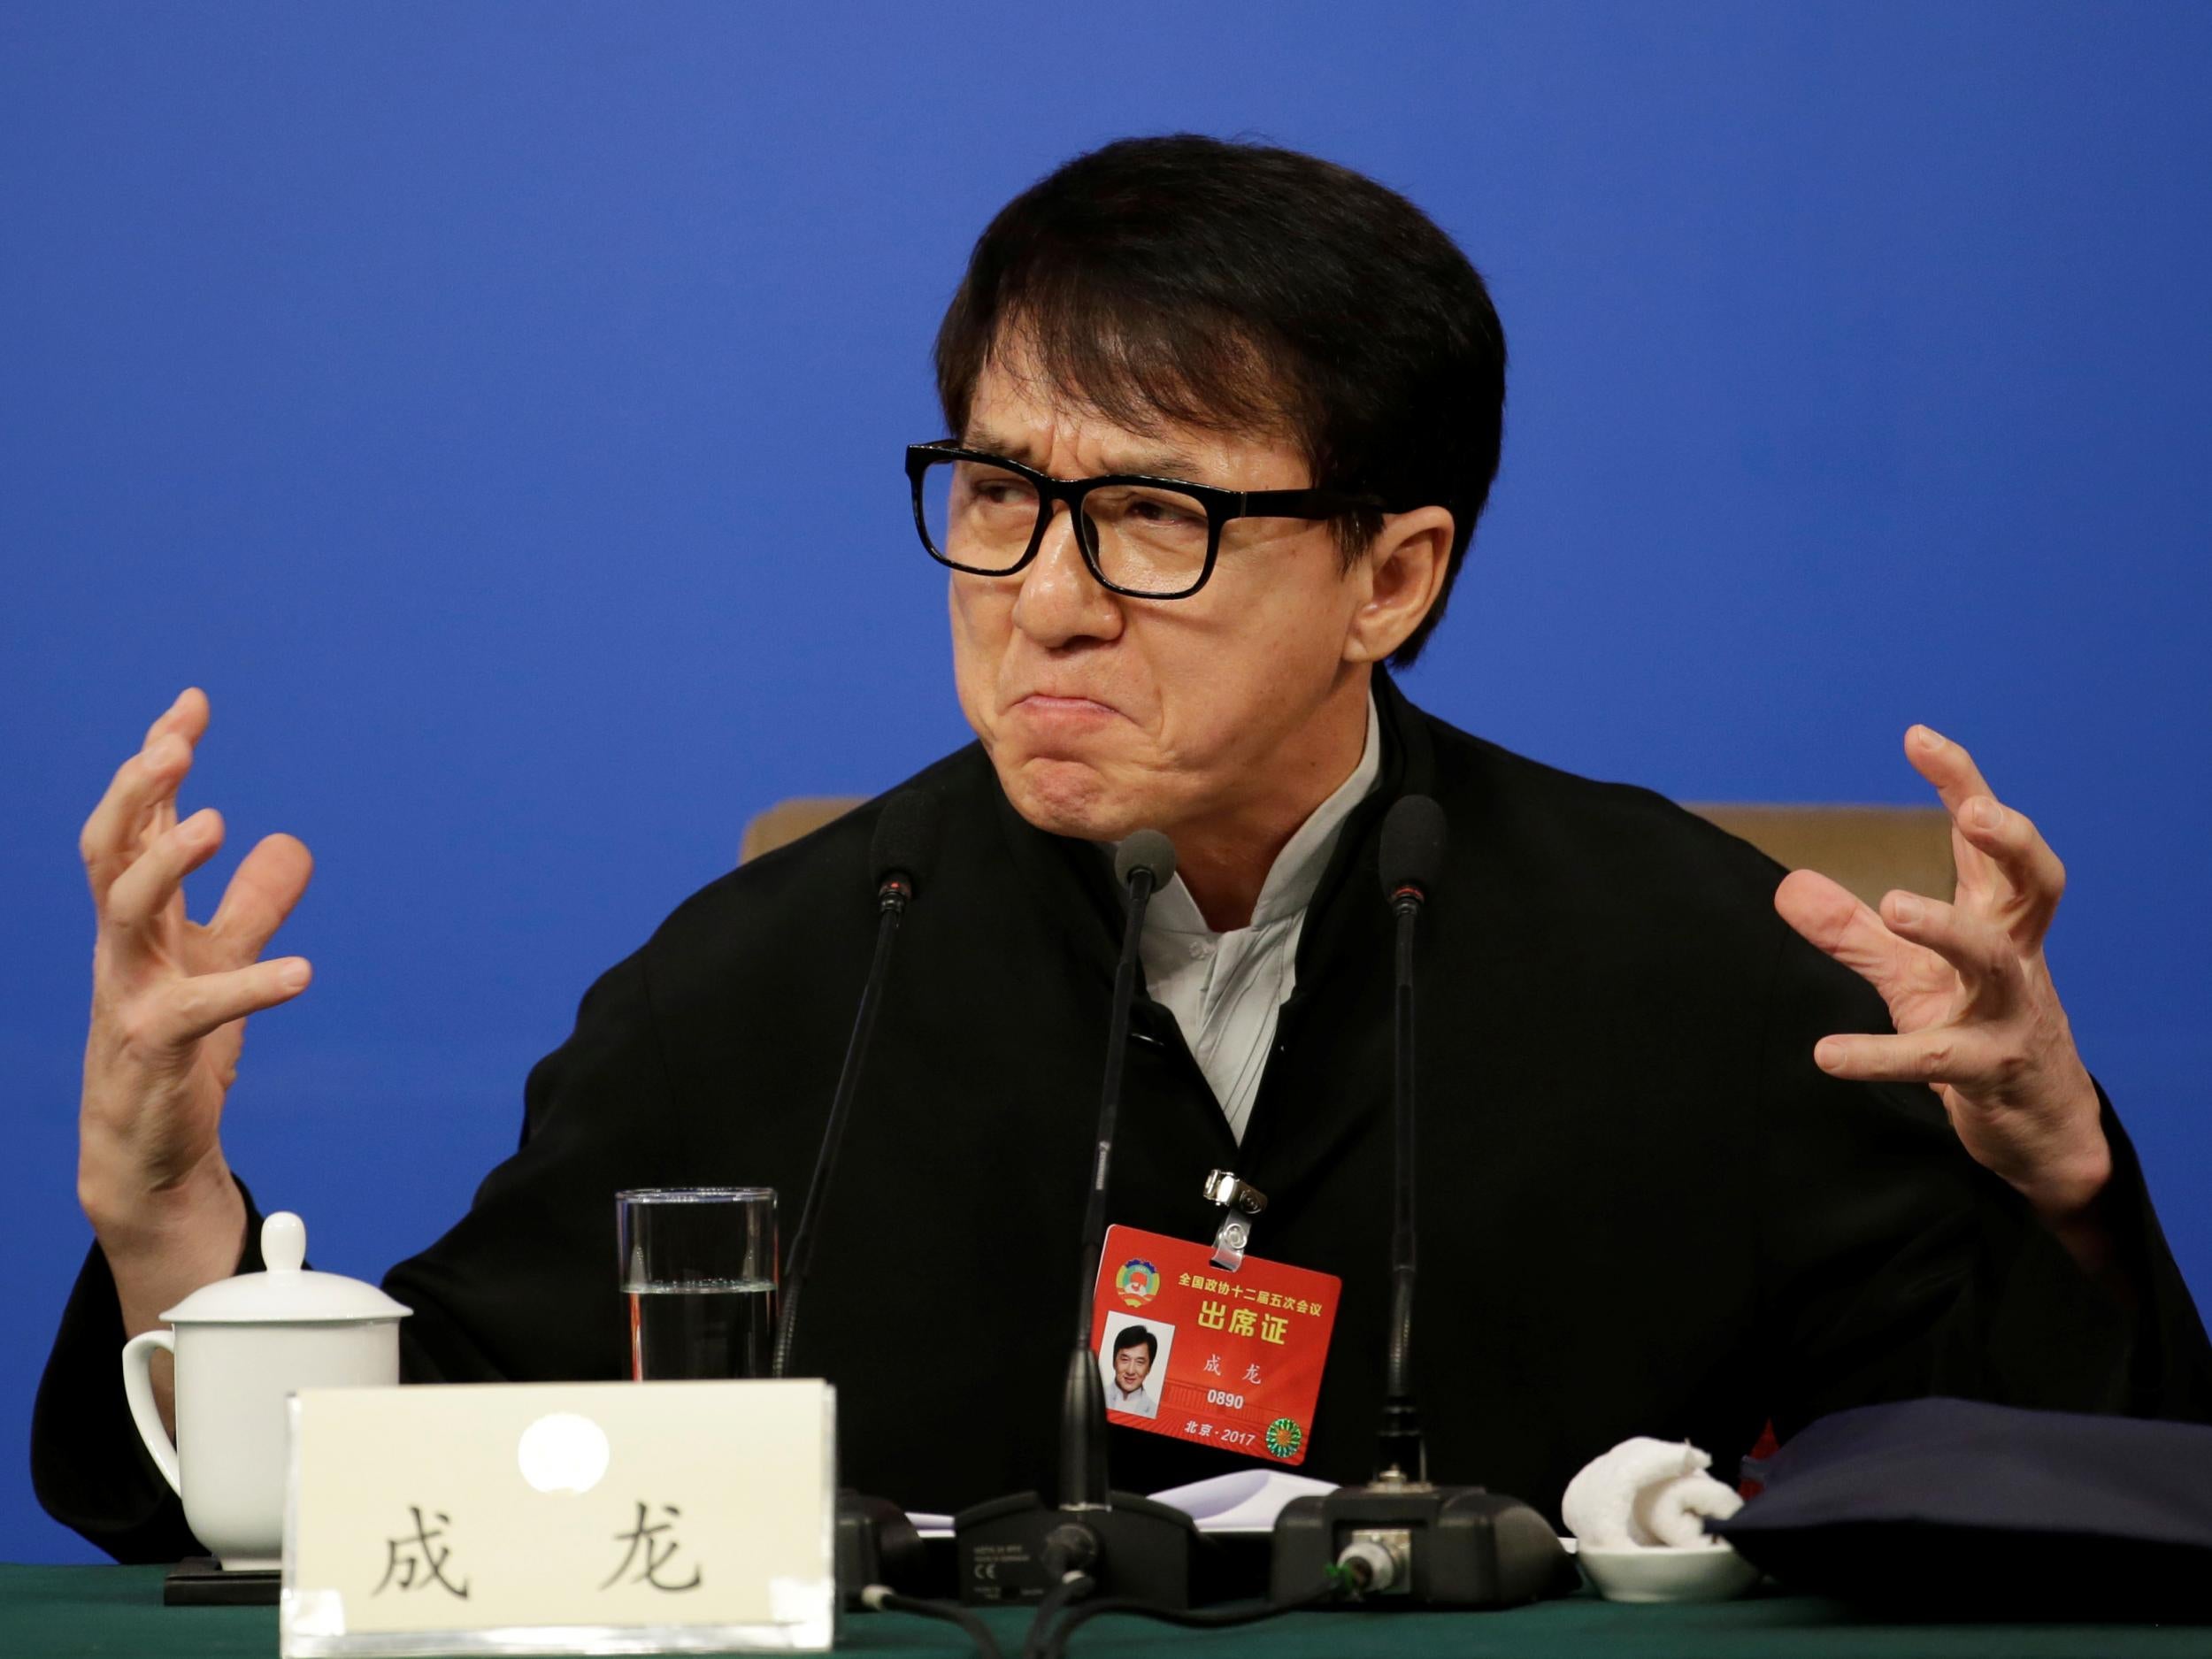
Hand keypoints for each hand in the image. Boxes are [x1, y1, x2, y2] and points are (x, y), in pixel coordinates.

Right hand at [78, 690, 314, 1249]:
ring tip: (220, 822)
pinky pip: (197, 1010)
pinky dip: (252, 987)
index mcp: (140, 918)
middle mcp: (123, 945)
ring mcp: (128, 994)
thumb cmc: (178, 1049)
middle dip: (137, 789)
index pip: (136, 823)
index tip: (192, 704)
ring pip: (123, 910)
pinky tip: (304, 973)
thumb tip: (291, 842)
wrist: (149, 1151)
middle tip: (175, 742)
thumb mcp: (223, 963)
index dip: (158, 764)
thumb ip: (253, 905)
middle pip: (109, 849)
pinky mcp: (154, 1049)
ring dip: (165, 861)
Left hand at [1773, 725, 2107, 1226]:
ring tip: (1895, 904)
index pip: (1988, 846)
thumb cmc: (1982, 1033)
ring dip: (1950, 929)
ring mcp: (2010, 1015)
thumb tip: (1787, 885)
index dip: (1964, 786)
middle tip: (1975, 811)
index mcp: (1998, 924)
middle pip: (2032, 885)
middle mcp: (2014, 958)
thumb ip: (1853, 933)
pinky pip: (1939, 1058)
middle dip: (2012, 843)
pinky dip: (1881, 1055)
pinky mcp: (1991, 1073)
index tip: (1919, 737)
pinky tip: (1828, 1054)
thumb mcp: (1913, 976)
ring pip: (1995, 961)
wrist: (2043, 1129)